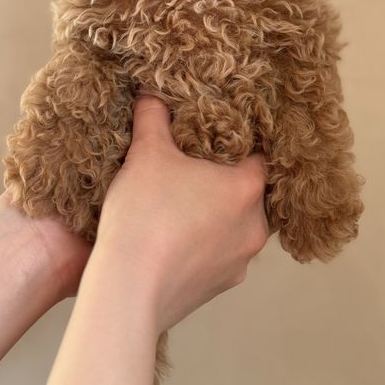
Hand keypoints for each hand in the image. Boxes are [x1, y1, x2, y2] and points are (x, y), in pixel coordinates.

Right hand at [97, 95, 268, 332]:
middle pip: (247, 192)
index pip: (258, 155)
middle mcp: (255, 227)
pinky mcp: (219, 288)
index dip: (237, 144)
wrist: (127, 290)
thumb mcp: (146, 153)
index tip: (215, 138)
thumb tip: (151, 93)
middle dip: (223, 180)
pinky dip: (204, 244)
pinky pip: (219, 255)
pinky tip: (174, 238)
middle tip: (193, 169)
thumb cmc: (145, 214)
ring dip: (215, 215)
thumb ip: (153, 117)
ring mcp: (240, 263)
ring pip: (235, 226)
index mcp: (246, 189)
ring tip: (181, 205)